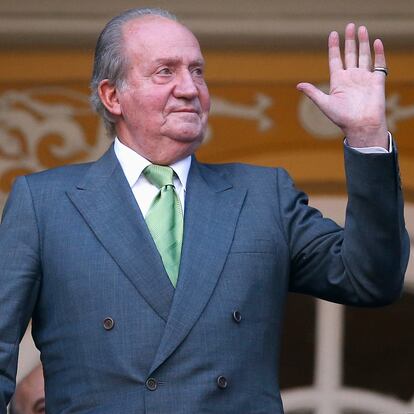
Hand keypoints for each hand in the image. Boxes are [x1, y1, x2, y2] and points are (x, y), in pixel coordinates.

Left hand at [297, 23, 387, 148]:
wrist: (361, 126)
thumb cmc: (342, 118)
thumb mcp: (324, 104)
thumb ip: (313, 93)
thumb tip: (298, 85)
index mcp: (338, 81)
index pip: (335, 59)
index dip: (334, 47)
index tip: (333, 34)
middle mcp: (351, 77)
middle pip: (350, 54)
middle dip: (349, 40)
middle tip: (350, 25)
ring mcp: (364, 78)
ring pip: (364, 56)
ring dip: (363, 42)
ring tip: (361, 29)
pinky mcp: (376, 81)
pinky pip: (378, 64)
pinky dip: (378, 53)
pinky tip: (376, 42)